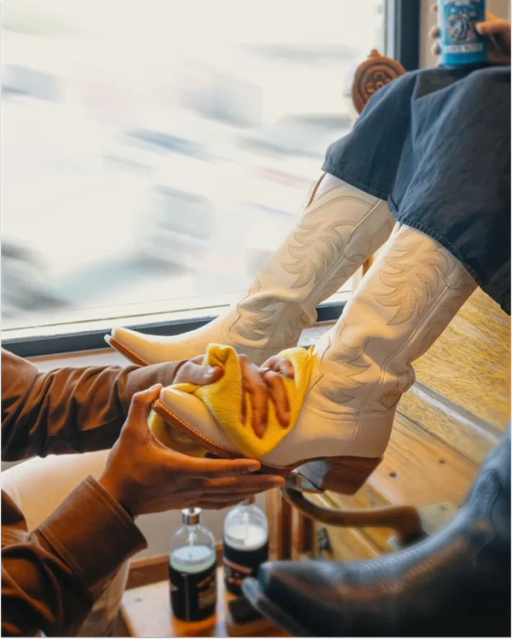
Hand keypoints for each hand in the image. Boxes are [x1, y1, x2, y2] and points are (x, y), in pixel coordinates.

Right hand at [99, 385, 284, 516]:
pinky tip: (249, 495)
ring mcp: (190, 497)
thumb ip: (142, 405)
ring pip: (228, 497)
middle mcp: (189, 486)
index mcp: (177, 468)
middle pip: (230, 487)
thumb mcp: (129, 431)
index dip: (236, 467)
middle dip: (258, 483)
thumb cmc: (123, 465)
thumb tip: (159, 386)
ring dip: (253, 491)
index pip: (213, 469)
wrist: (115, 500)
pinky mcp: (188, 503)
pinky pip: (218, 502)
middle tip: (283, 477)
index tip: (258, 463)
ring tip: (275, 485)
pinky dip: (236, 498)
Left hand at [175, 353, 293, 438]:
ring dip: (280, 401)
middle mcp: (245, 365)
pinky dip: (286, 367)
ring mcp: (255, 369)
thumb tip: (217, 372)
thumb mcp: (188, 374)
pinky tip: (293, 377)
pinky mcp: (260, 374)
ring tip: (284, 421)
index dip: (244, 405)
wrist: (192, 375)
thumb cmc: (190, 377)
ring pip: (273, 379)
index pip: (241, 385)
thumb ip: (199, 373)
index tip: (242, 423)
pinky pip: (277, 366)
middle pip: (259, 386)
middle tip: (259, 432)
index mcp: (228, 364)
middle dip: (262, 410)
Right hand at [430, 4, 510, 64]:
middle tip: (435, 33)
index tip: (435, 8)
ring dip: (438, 47)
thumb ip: (492, 25)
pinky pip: (452, 61)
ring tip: (437, 50)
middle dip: (437, 30)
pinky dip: (444, 63)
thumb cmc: (510, 36)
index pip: (458, 11)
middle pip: (447, 29)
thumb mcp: (503, 27)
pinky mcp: (466, 59)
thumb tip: (478, 27)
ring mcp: (466, 46)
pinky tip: (440, 64)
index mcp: (475, 20)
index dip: (444, 9)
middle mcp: (467, 32)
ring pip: (446, 45)